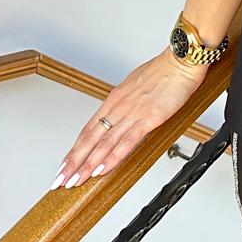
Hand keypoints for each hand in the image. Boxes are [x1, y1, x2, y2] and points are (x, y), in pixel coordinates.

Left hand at [49, 48, 207, 190]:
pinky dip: (113, 157)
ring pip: (104, 143)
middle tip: (61, 179)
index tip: (65, 164)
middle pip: (89, 139)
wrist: (180, 61)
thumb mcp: (136, 86)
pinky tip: (102, 170)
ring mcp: (132, 113)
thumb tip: (121, 116)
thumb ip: (126, 104)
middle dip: (73, 162)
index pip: (88, 130)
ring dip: (87, 164)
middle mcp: (118, 107)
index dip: (75, 149)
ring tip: (76, 181)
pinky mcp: (149, 119)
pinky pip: (127, 142)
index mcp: (114, 99)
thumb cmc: (163, 71)